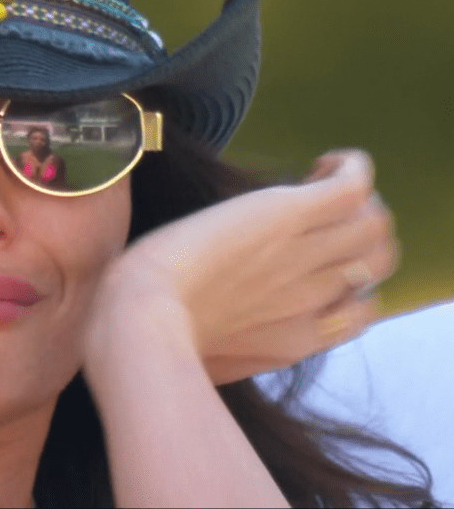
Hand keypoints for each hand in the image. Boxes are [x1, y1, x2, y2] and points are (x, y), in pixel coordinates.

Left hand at [87, 150, 396, 384]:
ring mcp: (306, 256)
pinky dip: (351, 167)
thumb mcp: (205, 356)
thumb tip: (214, 332)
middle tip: (314, 215)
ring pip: (376, 224)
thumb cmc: (153, 340)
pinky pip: (355, 186)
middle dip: (358, 234)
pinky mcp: (288, 215)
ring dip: (357, 199)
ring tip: (314, 183)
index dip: (346, 283)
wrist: (141, 321)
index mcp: (294, 339)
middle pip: (377, 262)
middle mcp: (312, 299)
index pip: (358, 312)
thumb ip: (227, 342)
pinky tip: (323, 162)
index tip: (309, 260)